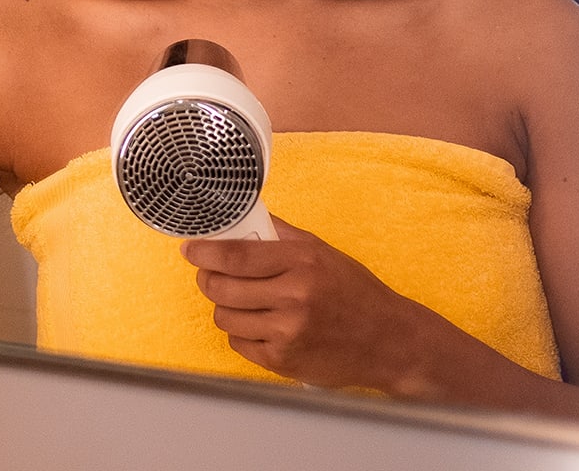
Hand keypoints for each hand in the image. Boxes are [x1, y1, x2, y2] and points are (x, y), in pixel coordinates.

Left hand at [181, 216, 426, 391]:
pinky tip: (261, 325)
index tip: (190, 249)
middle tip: (211, 275)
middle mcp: (294, 297)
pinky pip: (238, 343)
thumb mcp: (322, 252)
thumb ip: (282, 235)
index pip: (236, 256)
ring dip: (226, 308)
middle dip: (208, 280)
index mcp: (302, 263)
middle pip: (221, 287)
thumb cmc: (355, 293)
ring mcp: (287, 332)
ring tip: (244, 302)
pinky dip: (242, 333)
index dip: (205, 252)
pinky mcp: (283, 360)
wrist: (388, 342)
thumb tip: (243, 218)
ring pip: (225, 317)